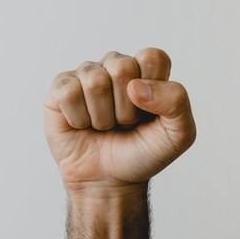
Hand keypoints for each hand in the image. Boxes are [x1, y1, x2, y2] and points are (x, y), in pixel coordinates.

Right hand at [43, 48, 195, 193]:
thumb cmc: (142, 153)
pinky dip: (78, 119)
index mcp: (147, 70)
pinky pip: (68, 93)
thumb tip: (135, 86)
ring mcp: (87, 75)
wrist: (109, 181)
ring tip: (104, 127)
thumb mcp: (178, 134)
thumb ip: (176, 101)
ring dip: (102, 117)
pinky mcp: (61, 88)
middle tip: (124, 124)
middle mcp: (116, 66)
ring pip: (95, 82)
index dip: (152, 88)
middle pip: (122, 67)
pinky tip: (82, 126)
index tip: (149, 113)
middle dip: (126, 108)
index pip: (152, 57)